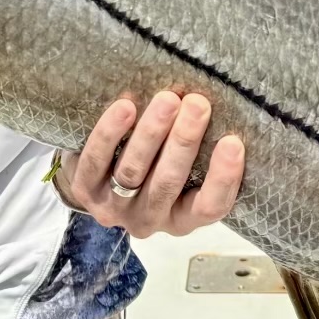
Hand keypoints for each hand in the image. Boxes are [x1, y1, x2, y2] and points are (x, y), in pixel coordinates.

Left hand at [58, 90, 243, 237]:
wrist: (94, 173)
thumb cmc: (152, 162)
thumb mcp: (180, 165)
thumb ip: (198, 149)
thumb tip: (226, 105)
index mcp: (182, 216)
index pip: (209, 207)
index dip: (223, 179)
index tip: (233, 142)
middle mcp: (150, 219)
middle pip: (168, 183)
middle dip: (184, 141)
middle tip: (197, 104)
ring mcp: (115, 209)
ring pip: (133, 172)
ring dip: (151, 133)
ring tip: (167, 99)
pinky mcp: (85, 191)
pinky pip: (96, 161)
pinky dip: (110, 133)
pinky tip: (126, 107)